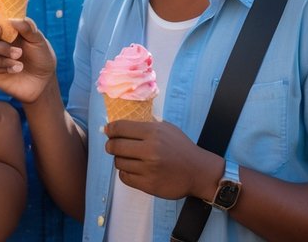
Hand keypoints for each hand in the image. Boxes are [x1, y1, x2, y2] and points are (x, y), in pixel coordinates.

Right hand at [0, 9, 56, 103]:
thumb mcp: (38, 41)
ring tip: (20, 63)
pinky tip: (16, 69)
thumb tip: (13, 20)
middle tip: (17, 52)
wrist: (44, 81)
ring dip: (2, 55)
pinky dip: (2, 66)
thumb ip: (27, 28)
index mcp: (6, 30)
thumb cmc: (41, 58)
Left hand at [103, 119, 223, 200]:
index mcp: (153, 132)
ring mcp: (149, 169)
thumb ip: (145, 124)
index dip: (110, 129)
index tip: (108, 131)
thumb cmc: (181, 148)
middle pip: (115, 146)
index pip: (120, 128)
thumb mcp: (167, 128)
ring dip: (120, 159)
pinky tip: (132, 169)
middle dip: (111, 145)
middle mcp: (150, 150)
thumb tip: (120, 123)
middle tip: (113, 146)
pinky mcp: (148, 185)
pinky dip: (125, 172)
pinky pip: (124, 177)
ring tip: (128, 158)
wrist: (199, 172)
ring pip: (118, 162)